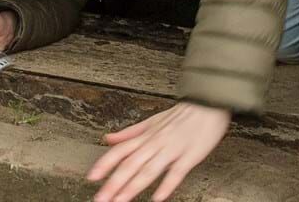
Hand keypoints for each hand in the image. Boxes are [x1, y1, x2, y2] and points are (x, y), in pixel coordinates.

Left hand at [87, 102, 230, 201]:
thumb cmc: (180, 116)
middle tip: (101, 198)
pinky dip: (166, 185)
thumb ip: (129, 133)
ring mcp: (171, 150)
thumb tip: (108, 139)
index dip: (104, 164)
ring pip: (148, 170)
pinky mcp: (189, 156)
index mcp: (145, 136)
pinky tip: (157, 198)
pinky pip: (176, 172)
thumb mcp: (151, 122)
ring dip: (132, 187)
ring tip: (120, 201)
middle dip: (113, 183)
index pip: (119, 151)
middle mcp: (154, 143)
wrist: (207, 105)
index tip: (91, 177)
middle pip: (130, 165)